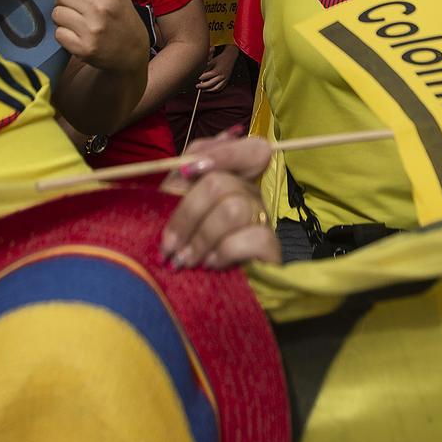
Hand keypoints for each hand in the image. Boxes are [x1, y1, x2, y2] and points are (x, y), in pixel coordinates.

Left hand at [52, 0, 148, 73]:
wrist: (134, 54)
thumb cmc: (124, 23)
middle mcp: (101, 9)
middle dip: (65, 0)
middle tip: (74, 8)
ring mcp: (91, 30)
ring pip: (57, 13)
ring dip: (63, 17)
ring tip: (76, 22)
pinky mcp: (83, 48)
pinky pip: (58, 33)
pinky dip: (64, 34)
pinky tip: (76, 35)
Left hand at [157, 133, 278, 268]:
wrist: (203, 294)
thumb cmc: (186, 245)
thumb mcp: (174, 207)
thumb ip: (182, 176)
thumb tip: (191, 159)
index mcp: (233, 178)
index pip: (249, 148)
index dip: (222, 153)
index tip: (186, 173)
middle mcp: (253, 194)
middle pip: (220, 182)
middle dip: (186, 215)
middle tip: (169, 245)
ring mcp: (264, 219)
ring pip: (234, 209)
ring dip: (202, 238)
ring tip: (186, 260)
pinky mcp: (272, 247)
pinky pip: (253, 237)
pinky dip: (225, 252)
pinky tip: (212, 264)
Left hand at [194, 44, 235, 92]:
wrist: (230, 58)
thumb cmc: (219, 59)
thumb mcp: (212, 62)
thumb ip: (206, 69)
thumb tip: (200, 76)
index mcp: (218, 70)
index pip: (208, 76)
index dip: (201, 78)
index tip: (198, 78)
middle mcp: (222, 76)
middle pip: (211, 84)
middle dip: (203, 86)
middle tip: (197, 86)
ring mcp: (225, 79)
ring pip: (216, 88)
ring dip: (208, 90)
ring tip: (202, 90)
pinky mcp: (226, 81)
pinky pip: (220, 88)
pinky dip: (214, 90)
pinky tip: (209, 90)